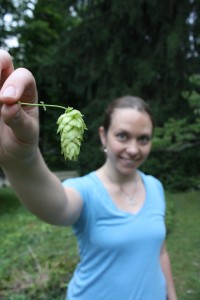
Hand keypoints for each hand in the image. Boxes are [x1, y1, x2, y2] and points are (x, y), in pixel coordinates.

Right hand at [0, 50, 38, 165]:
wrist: (9, 153)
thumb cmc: (22, 141)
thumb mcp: (26, 134)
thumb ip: (20, 121)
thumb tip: (9, 106)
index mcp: (25, 91)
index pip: (23, 76)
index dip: (15, 82)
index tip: (5, 100)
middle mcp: (6, 83)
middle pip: (1, 59)